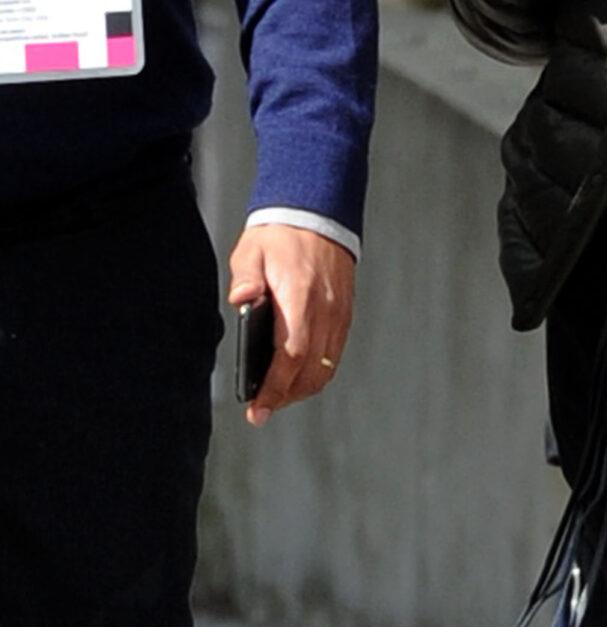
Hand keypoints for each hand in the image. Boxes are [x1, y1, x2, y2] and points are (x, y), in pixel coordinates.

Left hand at [228, 225, 356, 427]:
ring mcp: (339, 316)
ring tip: (277, 395)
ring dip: (301, 389)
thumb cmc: (281, 237)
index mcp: (300, 298)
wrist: (318, 217)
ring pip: (325, 369)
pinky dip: (315, 373)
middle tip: (262, 408)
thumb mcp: (252, 250)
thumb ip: (245, 277)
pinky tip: (296, 375)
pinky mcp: (345, 316)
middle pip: (310, 372)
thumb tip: (241, 299)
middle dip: (286, 396)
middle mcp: (325, 312)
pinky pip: (333, 356)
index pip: (291, 356)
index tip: (258, 409)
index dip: (275, 388)